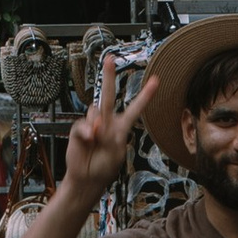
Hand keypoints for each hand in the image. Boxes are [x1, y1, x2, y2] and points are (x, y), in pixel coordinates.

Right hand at [61, 58, 155, 209]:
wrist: (86, 179)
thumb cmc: (104, 167)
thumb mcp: (115, 154)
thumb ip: (109, 136)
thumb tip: (96, 124)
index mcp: (121, 127)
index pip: (135, 108)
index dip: (146, 95)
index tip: (157, 80)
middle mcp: (107, 121)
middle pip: (109, 95)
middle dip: (109, 76)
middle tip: (109, 58)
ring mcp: (93, 124)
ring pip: (95, 111)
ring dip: (97, 126)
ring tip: (97, 143)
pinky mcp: (80, 129)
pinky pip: (83, 125)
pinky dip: (87, 133)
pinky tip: (90, 141)